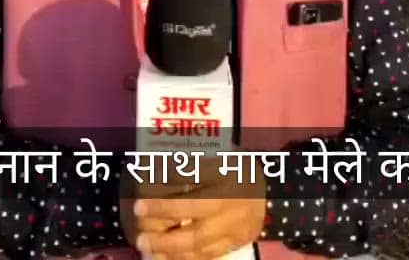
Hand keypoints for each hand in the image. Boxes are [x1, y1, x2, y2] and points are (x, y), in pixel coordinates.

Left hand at [128, 162, 265, 259]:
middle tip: (141, 237)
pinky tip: (167, 257)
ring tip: (148, 249)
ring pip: (202, 245)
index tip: (139, 206)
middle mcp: (234, 205)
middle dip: (165, 236)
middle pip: (196, 225)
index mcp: (226, 178)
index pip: (191, 194)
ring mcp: (238, 227)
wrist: (269, 186)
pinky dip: (187, 258)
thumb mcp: (215, 157)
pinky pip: (211, 255)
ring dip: (172, 251)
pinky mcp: (239, 241)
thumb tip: (150, 170)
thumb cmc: (233, 167)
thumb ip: (189, 165)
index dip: (164, 204)